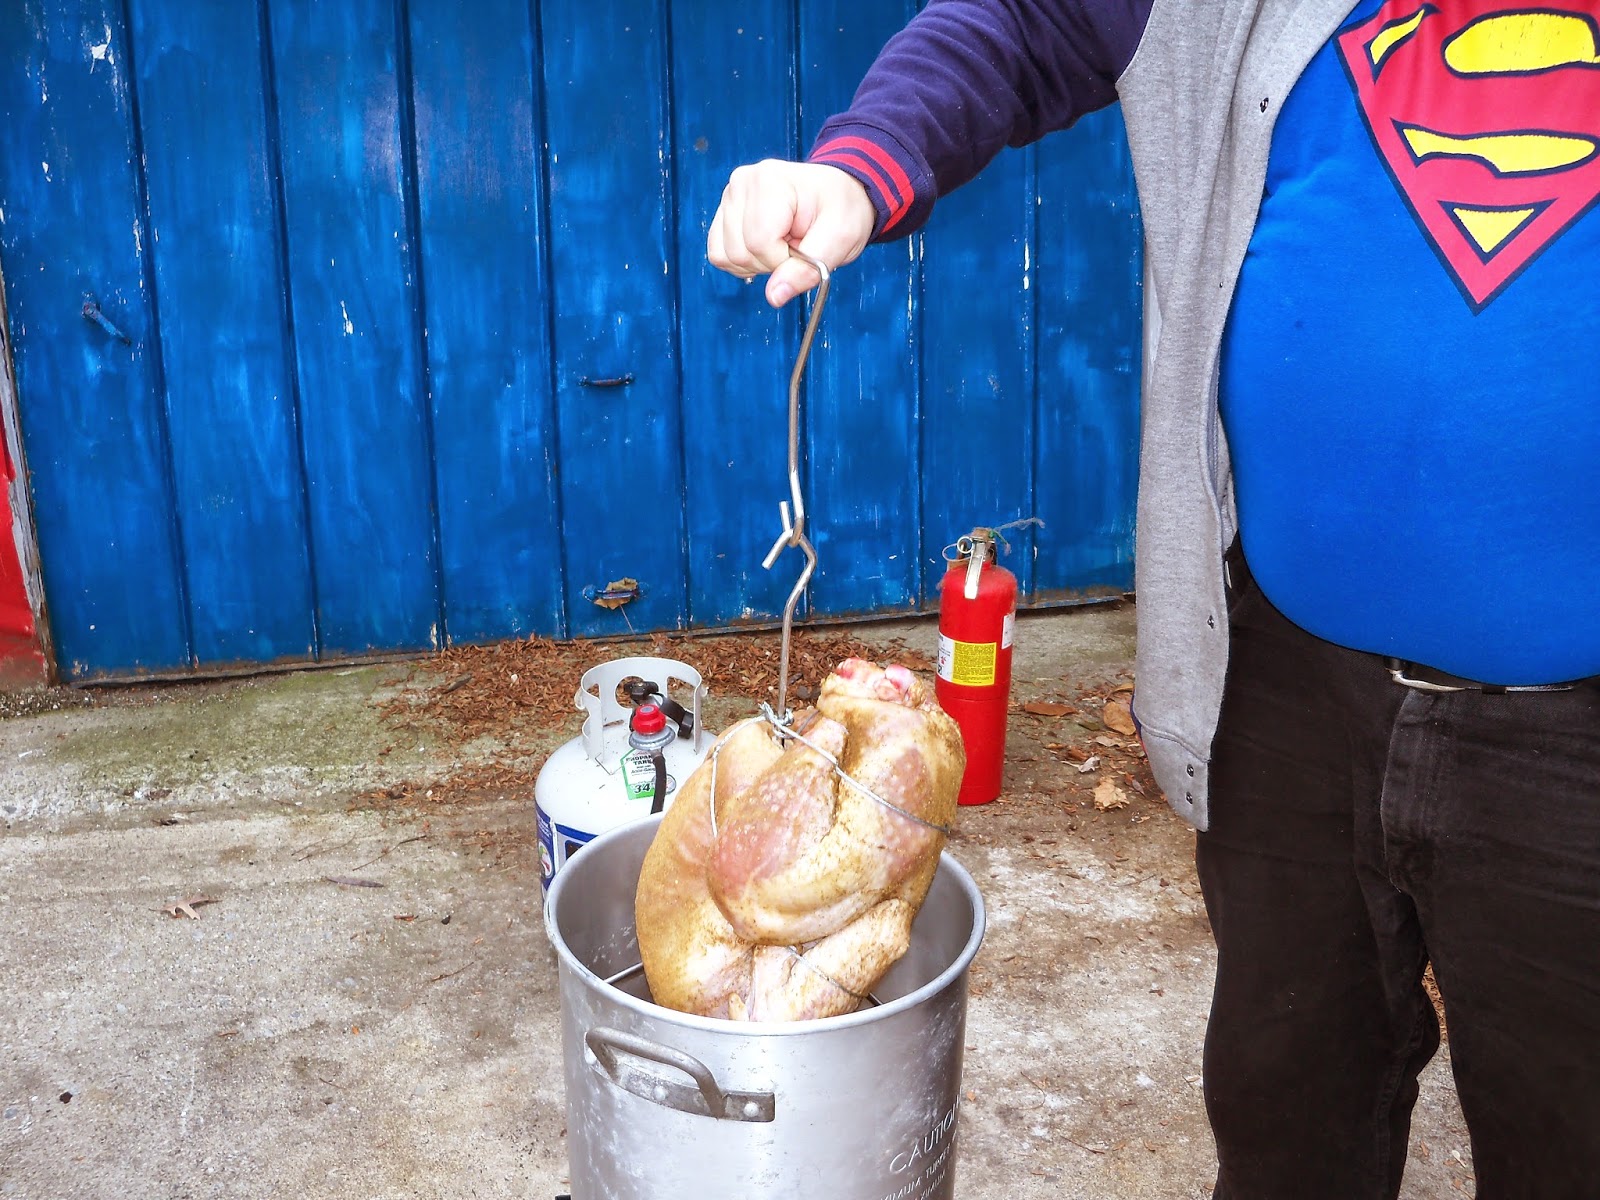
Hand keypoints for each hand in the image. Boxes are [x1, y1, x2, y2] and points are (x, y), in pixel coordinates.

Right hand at [707, 159, 874, 306]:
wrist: (838, 194)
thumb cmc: (842, 209)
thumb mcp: (840, 239)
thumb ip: (807, 270)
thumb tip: (774, 297)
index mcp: (770, 182)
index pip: (759, 242)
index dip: (783, 259)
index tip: (804, 246)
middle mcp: (742, 183)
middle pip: (740, 252)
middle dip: (771, 263)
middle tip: (796, 244)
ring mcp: (729, 197)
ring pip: (725, 256)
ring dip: (757, 264)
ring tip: (783, 243)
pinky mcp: (724, 213)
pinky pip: (719, 255)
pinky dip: (743, 262)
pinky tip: (766, 249)